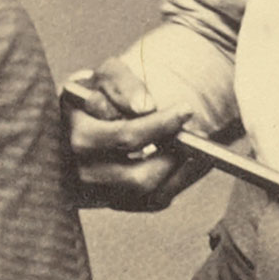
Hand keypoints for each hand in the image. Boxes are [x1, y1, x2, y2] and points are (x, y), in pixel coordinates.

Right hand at [63, 68, 211, 210]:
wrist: (78, 120)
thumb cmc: (96, 93)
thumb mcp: (104, 76)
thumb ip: (122, 83)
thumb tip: (145, 107)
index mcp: (78, 136)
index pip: (125, 136)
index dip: (161, 124)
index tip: (187, 110)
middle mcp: (82, 171)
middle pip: (139, 176)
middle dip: (175, 155)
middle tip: (197, 134)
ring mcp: (97, 192)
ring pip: (149, 193)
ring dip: (182, 172)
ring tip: (200, 148)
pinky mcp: (112, 202)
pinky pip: (152, 201)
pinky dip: (178, 182)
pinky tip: (191, 162)